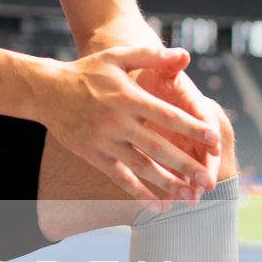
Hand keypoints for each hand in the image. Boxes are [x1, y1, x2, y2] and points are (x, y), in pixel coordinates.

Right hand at [41, 44, 219, 204]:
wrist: (47, 91)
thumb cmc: (87, 72)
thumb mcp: (117, 57)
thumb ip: (151, 56)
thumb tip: (184, 54)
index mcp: (129, 97)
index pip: (168, 115)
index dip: (192, 128)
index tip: (214, 140)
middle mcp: (119, 122)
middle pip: (159, 147)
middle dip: (186, 165)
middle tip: (208, 180)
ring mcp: (106, 141)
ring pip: (142, 167)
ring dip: (167, 184)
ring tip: (190, 197)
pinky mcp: (95, 155)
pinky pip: (121, 178)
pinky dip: (140, 194)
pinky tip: (159, 207)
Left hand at [133, 58, 231, 199]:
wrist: (141, 84)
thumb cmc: (149, 75)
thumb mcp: (157, 67)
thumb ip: (168, 63)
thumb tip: (182, 54)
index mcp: (193, 105)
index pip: (206, 119)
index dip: (209, 131)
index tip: (214, 144)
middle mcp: (192, 127)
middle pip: (204, 150)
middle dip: (205, 167)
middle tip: (207, 184)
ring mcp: (183, 142)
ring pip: (191, 166)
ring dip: (192, 183)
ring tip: (191, 200)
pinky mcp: (170, 154)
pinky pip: (174, 174)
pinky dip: (173, 187)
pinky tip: (169, 204)